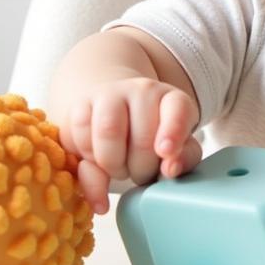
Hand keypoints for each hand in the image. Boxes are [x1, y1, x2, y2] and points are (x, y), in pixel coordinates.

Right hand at [58, 77, 201, 215]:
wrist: (117, 116)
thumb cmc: (153, 140)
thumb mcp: (177, 149)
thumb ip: (183, 159)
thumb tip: (170, 169)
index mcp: (173, 100)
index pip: (178, 108)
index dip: (174, 131)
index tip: (166, 152)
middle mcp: (143, 90)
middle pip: (142, 138)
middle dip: (142, 169)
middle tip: (141, 175)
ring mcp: (110, 93)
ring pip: (108, 132)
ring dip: (114, 165)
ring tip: (120, 170)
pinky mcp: (80, 105)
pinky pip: (81, 137)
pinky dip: (88, 159)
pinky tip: (98, 160)